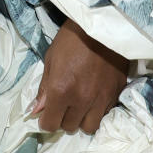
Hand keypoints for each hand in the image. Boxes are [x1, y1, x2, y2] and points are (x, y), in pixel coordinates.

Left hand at [31, 19, 126, 133]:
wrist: (102, 26)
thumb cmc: (72, 38)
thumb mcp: (51, 59)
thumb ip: (44, 88)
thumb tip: (36, 110)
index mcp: (61, 90)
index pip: (51, 124)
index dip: (46, 121)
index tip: (46, 114)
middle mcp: (81, 100)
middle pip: (69, 127)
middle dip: (63, 118)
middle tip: (63, 104)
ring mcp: (101, 99)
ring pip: (89, 127)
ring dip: (81, 119)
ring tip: (79, 105)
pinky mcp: (116, 94)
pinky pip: (104, 114)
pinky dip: (97, 110)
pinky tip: (93, 96)